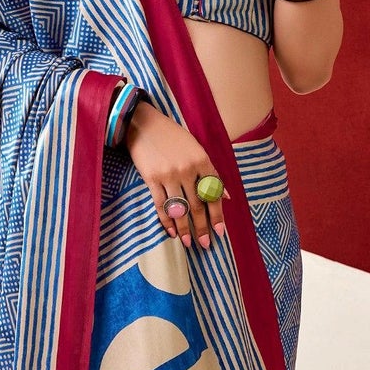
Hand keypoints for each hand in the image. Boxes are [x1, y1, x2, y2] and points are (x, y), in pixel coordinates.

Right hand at [124, 102, 229, 251]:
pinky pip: (161, 205)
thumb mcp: (196, 149)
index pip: (213, 193)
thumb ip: (210, 173)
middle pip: (198, 205)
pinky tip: (172, 232)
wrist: (144, 124)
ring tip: (189, 243)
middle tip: (205, 245)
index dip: (217, 215)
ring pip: (180, 208)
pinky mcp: (152, 179)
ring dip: (185, 228)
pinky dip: (166, 221)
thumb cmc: (173, 137)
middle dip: (202, 227)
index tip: (220, 232)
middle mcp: (188, 169)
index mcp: (202, 161)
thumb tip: (225, 196)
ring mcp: (169, 175)